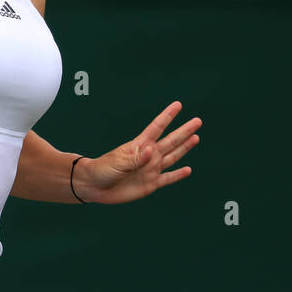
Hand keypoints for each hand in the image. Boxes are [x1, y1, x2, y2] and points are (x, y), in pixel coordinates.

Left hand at [76, 101, 200, 204]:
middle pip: (170, 141)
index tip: (178, 105)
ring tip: (196, 137)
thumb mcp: (118, 162)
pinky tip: (188, 169)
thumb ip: (135, 158)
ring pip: (173, 157)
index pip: (157, 127)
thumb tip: (152, 151)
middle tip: (197, 121)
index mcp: (139, 145)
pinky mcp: (151, 184)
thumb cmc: (103, 170)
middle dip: (184, 131)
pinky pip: (168, 178)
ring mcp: (151, 169)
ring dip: (185, 148)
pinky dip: (178, 175)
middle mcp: (148, 155)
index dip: (167, 116)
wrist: (94, 186)